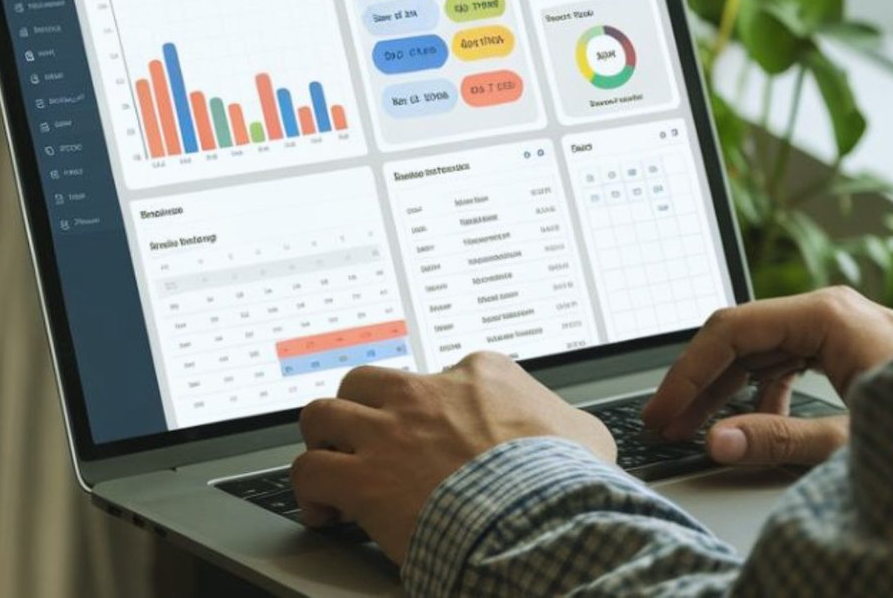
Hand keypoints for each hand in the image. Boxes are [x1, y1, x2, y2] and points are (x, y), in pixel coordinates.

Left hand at [290, 351, 615, 564]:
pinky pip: (309, 472)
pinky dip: (310, 491)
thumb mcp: (584, 434)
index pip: (439, 376)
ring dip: (322, 443)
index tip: (434, 435)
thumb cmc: (565, 481)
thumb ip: (567, 422)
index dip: (431, 410)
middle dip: (359, 410)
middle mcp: (425, 395)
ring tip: (332, 467)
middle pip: (365, 382)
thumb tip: (578, 434)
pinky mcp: (363, 479)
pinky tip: (324, 511)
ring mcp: (388, 433)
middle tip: (366, 441)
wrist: (538, 517)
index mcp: (479, 375)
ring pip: (321, 414)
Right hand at [642, 286, 892, 466]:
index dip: (687, 374)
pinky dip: (763, 387)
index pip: (731, 331)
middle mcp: (834, 309)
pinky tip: (753, 421)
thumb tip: (716, 441)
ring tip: (699, 428)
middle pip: (742, 336)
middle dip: (700, 383)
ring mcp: (846, 323)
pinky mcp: (856, 342)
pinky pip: (792, 356)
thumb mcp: (855, 439)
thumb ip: (780, 439)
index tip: (663, 412)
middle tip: (666, 425)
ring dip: (728, 387)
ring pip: (764, 347)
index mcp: (828, 315)